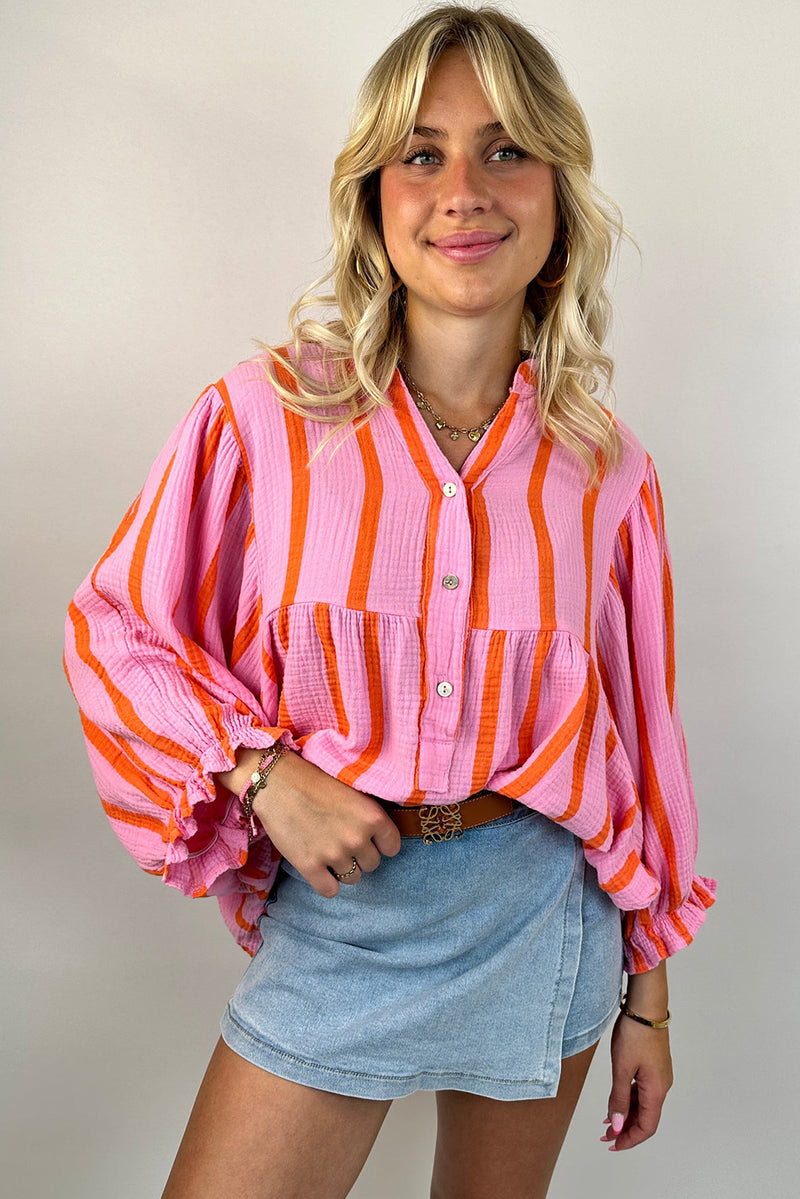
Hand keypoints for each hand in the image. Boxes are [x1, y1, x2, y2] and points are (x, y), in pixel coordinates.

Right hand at [252, 752, 401, 896]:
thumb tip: (378, 839)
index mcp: (372, 816)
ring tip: (327, 850)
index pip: (392, 847)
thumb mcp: (352, 792)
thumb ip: (368, 817)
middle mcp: (357, 838)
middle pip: (372, 864)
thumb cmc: (314, 782)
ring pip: (352, 878)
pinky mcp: (310, 866)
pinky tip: (318, 867)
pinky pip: (330, 890)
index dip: (380, 844)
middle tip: (342, 841)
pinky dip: (325, 882)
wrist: (276, 782)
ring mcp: (333, 854)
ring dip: (342, 868)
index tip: (368, 839)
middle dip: (359, 855)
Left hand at [600, 1012, 673, 1151]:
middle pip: (646, 1118)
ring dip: (626, 1114)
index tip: (613, 1144)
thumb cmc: (635, 1034)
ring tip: (607, 1120)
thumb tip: (616, 1124)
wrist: (645, 1007)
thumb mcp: (622, 1068)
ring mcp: (658, 1075)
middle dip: (626, 1129)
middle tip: (606, 1136)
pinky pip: (642, 1091)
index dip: (630, 1139)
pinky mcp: (653, 1066)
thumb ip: (618, 1098)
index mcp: (657, 1090)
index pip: (647, 1127)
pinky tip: (616, 1100)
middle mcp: (661, 1086)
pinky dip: (629, 1099)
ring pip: (643, 1105)